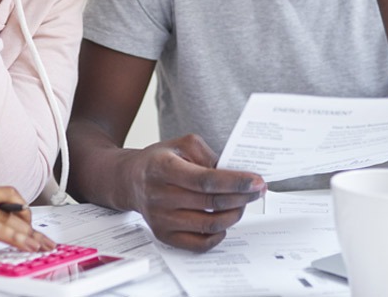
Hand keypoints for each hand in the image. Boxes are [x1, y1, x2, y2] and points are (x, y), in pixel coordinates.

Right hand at [123, 134, 265, 251]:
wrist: (131, 180)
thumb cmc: (160, 161)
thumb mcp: (181, 144)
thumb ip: (208, 155)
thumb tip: (234, 175)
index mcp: (163, 168)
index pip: (205, 180)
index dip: (235, 182)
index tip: (256, 181)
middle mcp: (159, 195)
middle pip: (211, 203)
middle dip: (242, 197)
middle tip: (257, 191)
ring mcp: (161, 219)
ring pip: (209, 225)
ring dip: (234, 215)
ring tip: (242, 204)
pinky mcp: (164, 235)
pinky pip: (199, 244)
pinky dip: (218, 235)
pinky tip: (225, 222)